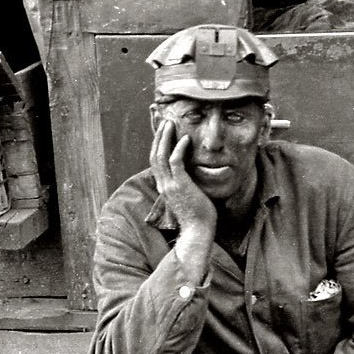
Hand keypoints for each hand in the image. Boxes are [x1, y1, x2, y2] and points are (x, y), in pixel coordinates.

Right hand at [152, 114, 215, 258]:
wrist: (198, 230)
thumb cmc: (197, 215)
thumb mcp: (187, 196)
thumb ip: (184, 183)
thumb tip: (191, 173)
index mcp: (164, 186)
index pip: (155, 161)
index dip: (157, 145)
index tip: (163, 132)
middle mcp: (163, 184)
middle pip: (154, 155)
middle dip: (158, 137)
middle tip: (164, 122)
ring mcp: (170, 185)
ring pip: (161, 156)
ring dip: (165, 138)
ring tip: (170, 124)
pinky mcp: (180, 186)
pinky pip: (176, 162)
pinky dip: (179, 148)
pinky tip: (186, 139)